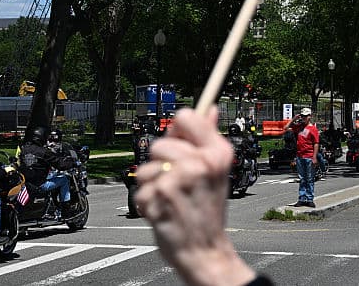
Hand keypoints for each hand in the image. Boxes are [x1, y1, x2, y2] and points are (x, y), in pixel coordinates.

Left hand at [134, 107, 254, 285]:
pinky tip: (162, 211)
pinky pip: (140, 189)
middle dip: (161, 163)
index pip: (186, 117)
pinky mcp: (160, 194)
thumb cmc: (207, 210)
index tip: (179, 143)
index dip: (177, 130)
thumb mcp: (217, 171)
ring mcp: (179, 178)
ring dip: (152, 185)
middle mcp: (200, 162)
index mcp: (218, 152)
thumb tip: (209, 108)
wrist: (203, 250)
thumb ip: (208, 138)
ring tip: (169, 199)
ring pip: (146, 167)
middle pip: (160, 142)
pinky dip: (146, 203)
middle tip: (176, 182)